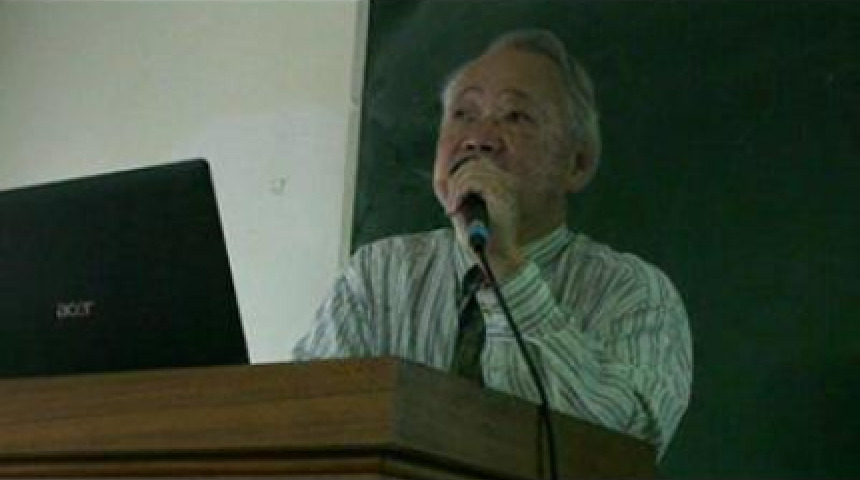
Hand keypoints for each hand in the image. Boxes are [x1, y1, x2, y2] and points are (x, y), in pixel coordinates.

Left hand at [442, 156, 524, 280]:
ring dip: (455, 189)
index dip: (456, 174)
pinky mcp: (503, 196)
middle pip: (472, 162)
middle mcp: (506, 182)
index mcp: (500, 184)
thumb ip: (454, 196)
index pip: (475, 161)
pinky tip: (456, 209)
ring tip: (453, 209)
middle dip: (454, 182)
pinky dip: (459, 193)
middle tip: (450, 206)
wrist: (497, 261)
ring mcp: (507, 188)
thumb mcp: (463, 213)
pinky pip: (474, 180)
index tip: (450, 199)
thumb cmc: (482, 241)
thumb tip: (440, 180)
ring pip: (471, 170)